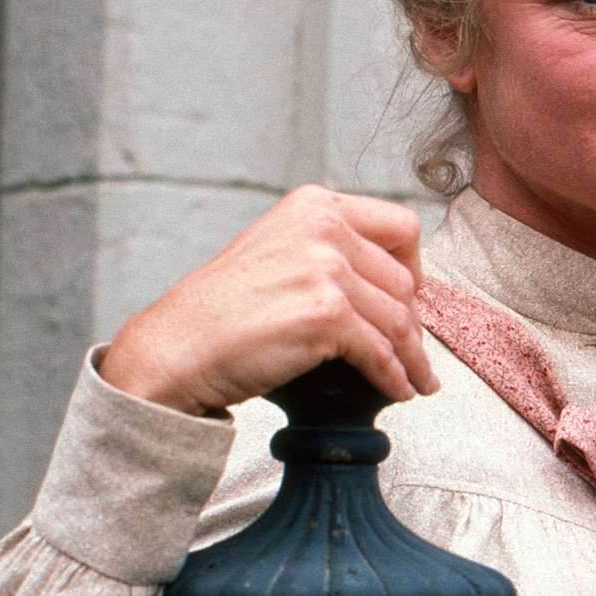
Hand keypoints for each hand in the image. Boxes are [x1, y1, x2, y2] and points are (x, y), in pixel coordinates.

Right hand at [98, 184, 437, 415]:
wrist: (177, 347)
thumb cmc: (223, 310)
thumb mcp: (279, 250)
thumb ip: (329, 249)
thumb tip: (393, 280)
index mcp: (316, 205)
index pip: (401, 226)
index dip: (414, 266)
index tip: (412, 296)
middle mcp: (324, 227)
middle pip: (403, 279)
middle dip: (412, 321)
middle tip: (412, 348)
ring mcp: (326, 269)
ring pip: (399, 319)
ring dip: (413, 357)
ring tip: (418, 379)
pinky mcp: (327, 315)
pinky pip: (381, 352)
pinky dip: (394, 376)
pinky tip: (397, 390)